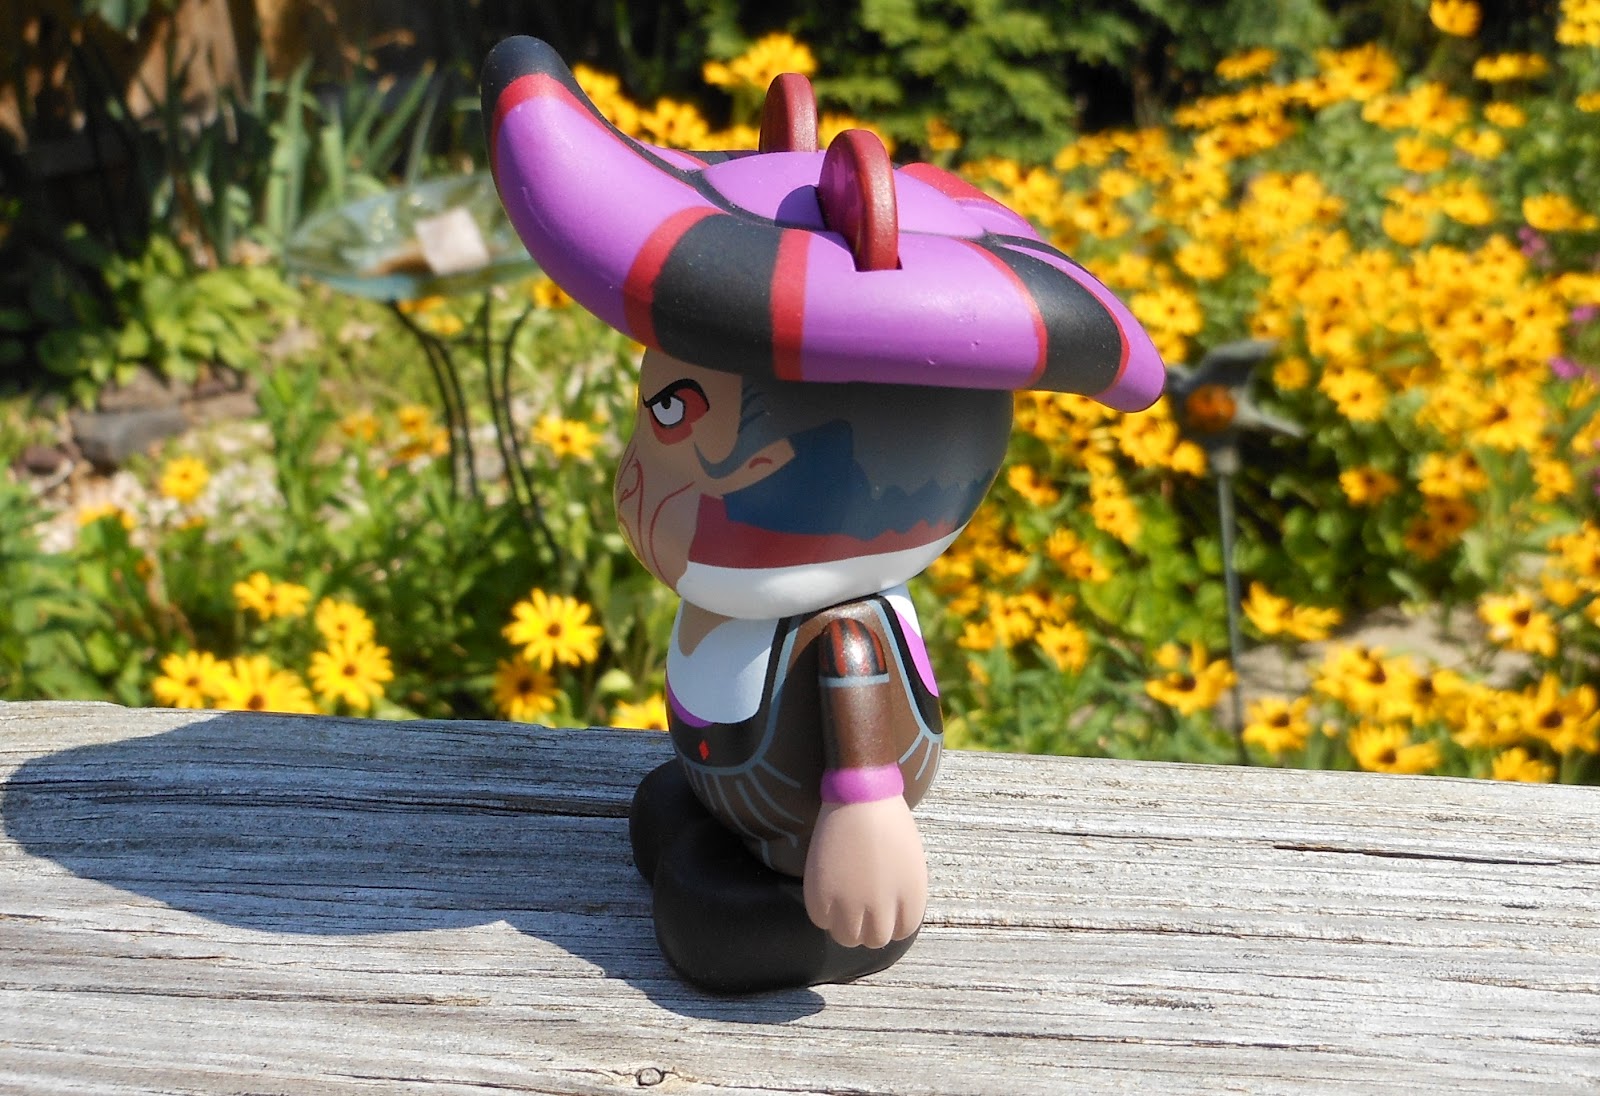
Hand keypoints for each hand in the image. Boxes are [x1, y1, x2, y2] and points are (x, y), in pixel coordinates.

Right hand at [802, 798, 926, 948]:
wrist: (862, 795)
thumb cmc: (889, 820)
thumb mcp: (911, 862)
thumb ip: (902, 892)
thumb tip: (888, 912)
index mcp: (912, 898)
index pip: (902, 931)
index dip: (889, 922)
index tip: (880, 912)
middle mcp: (884, 907)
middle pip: (875, 939)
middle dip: (868, 927)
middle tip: (858, 910)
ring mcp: (852, 903)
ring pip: (847, 938)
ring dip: (844, 925)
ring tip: (840, 905)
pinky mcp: (823, 894)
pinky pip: (821, 920)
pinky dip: (823, 913)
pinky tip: (825, 894)